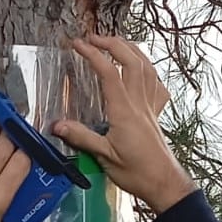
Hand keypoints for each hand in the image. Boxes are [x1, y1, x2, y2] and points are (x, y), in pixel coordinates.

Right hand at [53, 35, 195, 213]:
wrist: (164, 183)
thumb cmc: (136, 173)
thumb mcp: (104, 157)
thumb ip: (82, 138)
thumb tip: (57, 125)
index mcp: (124, 111)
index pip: (108, 73)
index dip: (93, 55)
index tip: (77, 45)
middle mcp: (140, 103)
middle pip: (132, 61)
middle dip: (113, 43)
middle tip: (93, 38)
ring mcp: (151, 106)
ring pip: (147, 67)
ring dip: (132, 50)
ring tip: (116, 43)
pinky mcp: (156, 114)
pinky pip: (156, 84)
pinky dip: (149, 70)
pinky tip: (143, 69)